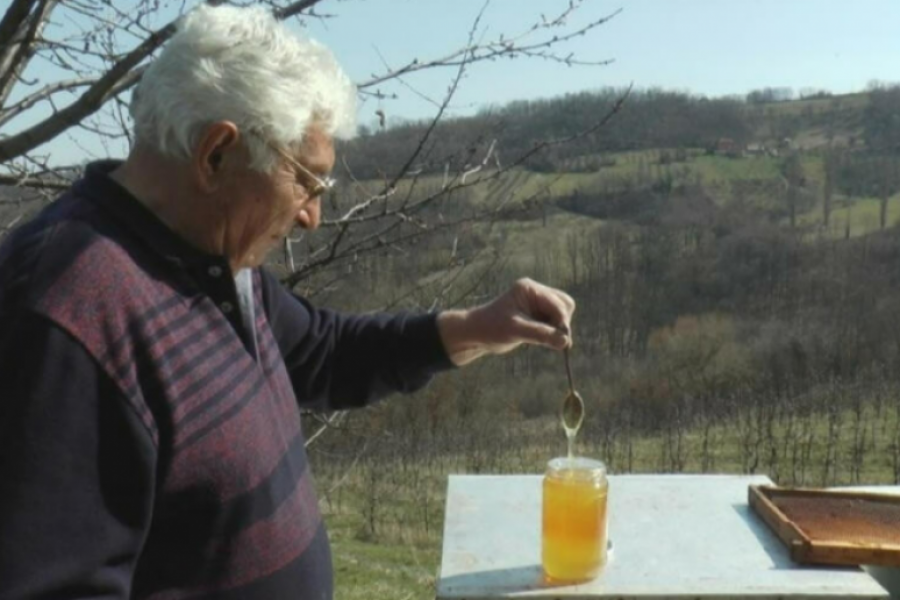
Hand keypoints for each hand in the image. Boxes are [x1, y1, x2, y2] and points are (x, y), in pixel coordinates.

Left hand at [437, 278, 574, 365]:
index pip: (557, 303)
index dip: (562, 321)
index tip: (564, 340)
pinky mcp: (537, 315)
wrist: (477, 334)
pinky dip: (552, 332)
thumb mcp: (516, 330)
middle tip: (556, 341)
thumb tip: (566, 342)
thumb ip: (541, 334)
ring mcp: (537, 303)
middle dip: (562, 323)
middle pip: (564, 305)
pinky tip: (541, 340)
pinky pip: (554, 323)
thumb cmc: (492, 328)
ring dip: (558, 329)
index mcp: (529, 289)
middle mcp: (535, 293)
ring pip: (561, 314)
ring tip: (544, 340)